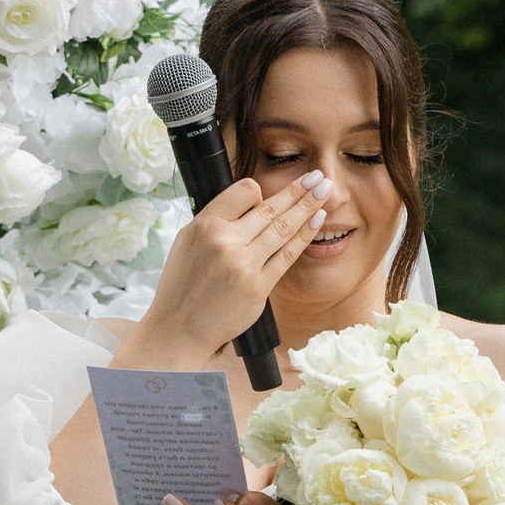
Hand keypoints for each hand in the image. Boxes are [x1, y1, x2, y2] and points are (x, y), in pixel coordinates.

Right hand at [114, 171, 331, 371]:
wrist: (179, 327)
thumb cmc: (182, 285)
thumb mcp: (187, 242)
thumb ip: (216, 221)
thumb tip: (249, 202)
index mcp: (205, 226)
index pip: (244, 192)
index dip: (259, 191)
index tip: (267, 194)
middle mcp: (225, 242)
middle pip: (270, 208)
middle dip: (299, 189)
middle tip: (318, 176)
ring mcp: (244, 265)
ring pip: (284, 228)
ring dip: (308, 206)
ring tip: (325, 190)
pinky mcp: (258, 287)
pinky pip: (287, 255)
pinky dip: (305, 235)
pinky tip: (317, 220)